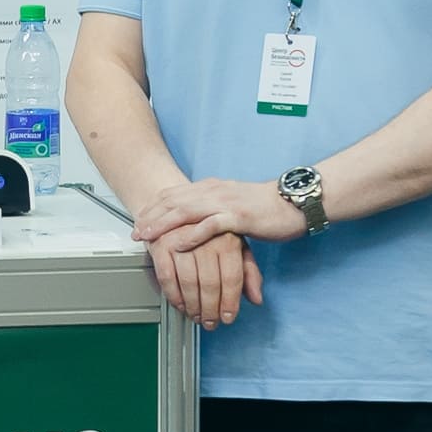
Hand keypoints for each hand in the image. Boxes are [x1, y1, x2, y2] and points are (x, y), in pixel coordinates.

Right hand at [127, 179, 281, 332]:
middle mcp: (205, 237)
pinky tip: (179, 304)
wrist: (180, 204)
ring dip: (192, 306)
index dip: (230, 302)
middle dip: (211, 308)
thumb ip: (249, 271)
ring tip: (196, 316)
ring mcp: (182, 240)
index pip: (233, 277)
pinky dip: (173, 295)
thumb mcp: (236, 244)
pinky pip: (167, 277)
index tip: (228, 317)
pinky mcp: (161, 244)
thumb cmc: (210, 227)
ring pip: (188, 282)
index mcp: (228, 236)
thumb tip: (257, 298)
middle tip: (211, 322)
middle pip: (210, 282)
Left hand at [129, 176, 306, 255]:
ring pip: (185, 211)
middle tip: (135, 231)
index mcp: (212, 187)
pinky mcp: (239, 217)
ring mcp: (225, 203)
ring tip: (147, 237)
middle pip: (174, 201)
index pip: (175, 194)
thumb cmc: (268, 207)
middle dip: (151, 216)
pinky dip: (191, 235)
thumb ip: (214, 210)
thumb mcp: (234, 205)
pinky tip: (178, 244)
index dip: (154, 207)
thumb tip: (198, 222)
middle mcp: (214, 191)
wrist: (295, 202)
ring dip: (162, 224)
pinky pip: (209, 226)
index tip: (139, 219)